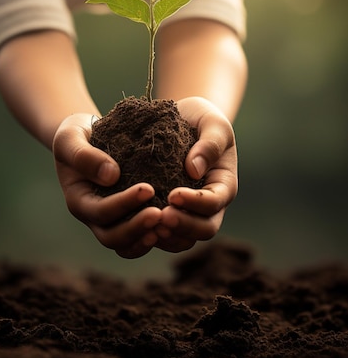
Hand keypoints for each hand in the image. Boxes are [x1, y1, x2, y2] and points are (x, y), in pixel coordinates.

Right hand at [52, 113, 162, 257]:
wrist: (87, 137)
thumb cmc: (77, 135)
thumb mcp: (71, 139)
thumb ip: (84, 156)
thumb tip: (112, 176)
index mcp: (79, 200)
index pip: (101, 212)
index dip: (123, 204)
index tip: (148, 189)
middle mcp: (94, 217)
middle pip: (112, 237)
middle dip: (136, 228)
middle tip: (161, 214)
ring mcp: (111, 221)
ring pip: (127, 245)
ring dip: (147, 238)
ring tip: (169, 226)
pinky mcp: (127, 218)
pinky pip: (140, 239)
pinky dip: (156, 238)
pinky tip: (175, 228)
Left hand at [154, 97, 237, 252]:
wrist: (181, 120)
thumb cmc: (201, 119)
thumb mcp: (212, 122)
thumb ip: (209, 144)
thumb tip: (194, 170)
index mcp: (223, 184)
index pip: (215, 202)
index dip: (196, 203)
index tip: (174, 195)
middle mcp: (209, 205)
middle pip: (204, 229)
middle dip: (183, 226)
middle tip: (160, 217)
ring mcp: (189, 213)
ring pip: (184, 238)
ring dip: (167, 237)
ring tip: (146, 225)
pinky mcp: (168, 213)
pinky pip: (164, 235)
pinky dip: (152, 235)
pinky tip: (134, 225)